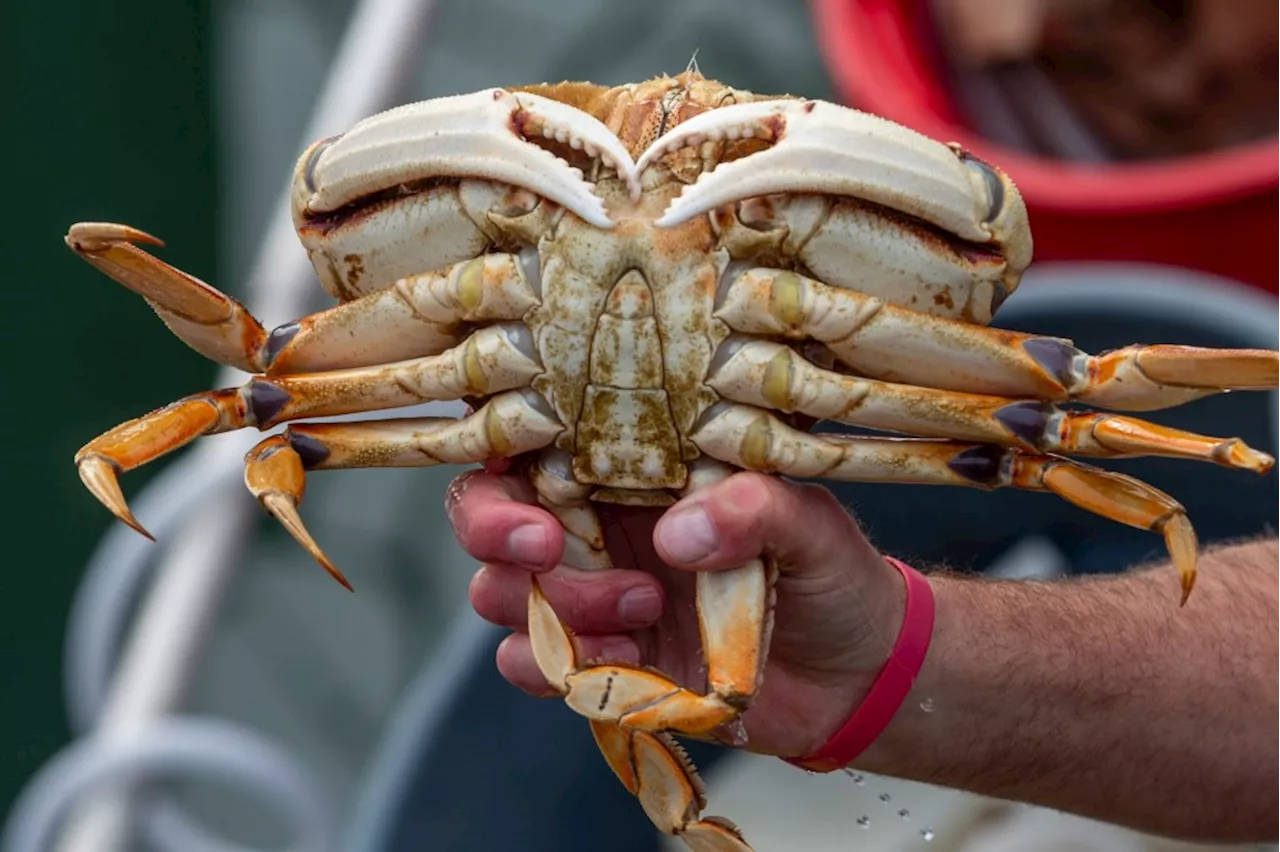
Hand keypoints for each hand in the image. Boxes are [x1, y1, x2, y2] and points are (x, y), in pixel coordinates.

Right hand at [444, 466, 909, 757]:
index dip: (503, 447)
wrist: (852, 677)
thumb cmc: (829, 573)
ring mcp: (591, 595)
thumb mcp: (811, 524)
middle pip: (489, 514)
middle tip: (548, 545)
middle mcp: (597, 525)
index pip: (538, 440)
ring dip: (557, 605)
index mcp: (635, 468)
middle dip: (497, 529)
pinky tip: (626, 661)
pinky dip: (557, 667)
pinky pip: (530, 663)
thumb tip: (679, 533)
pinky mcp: (597, 662)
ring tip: (644, 608)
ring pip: (502, 592)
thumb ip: (755, 512)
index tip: (517, 468)